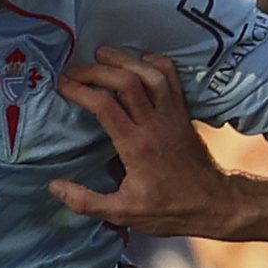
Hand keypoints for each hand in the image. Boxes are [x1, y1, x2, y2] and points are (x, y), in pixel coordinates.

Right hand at [49, 47, 238, 235]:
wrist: (213, 203)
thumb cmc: (169, 209)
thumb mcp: (123, 213)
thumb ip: (87, 201)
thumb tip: (54, 186)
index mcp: (136, 146)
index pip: (105, 106)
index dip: (80, 90)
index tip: (63, 86)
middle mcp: (154, 123)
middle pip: (126, 81)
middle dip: (96, 70)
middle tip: (75, 70)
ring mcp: (172, 114)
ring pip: (150, 73)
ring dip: (124, 59)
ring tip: (102, 55)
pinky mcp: (183, 112)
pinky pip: (171, 78)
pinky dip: (156, 63)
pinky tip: (140, 60)